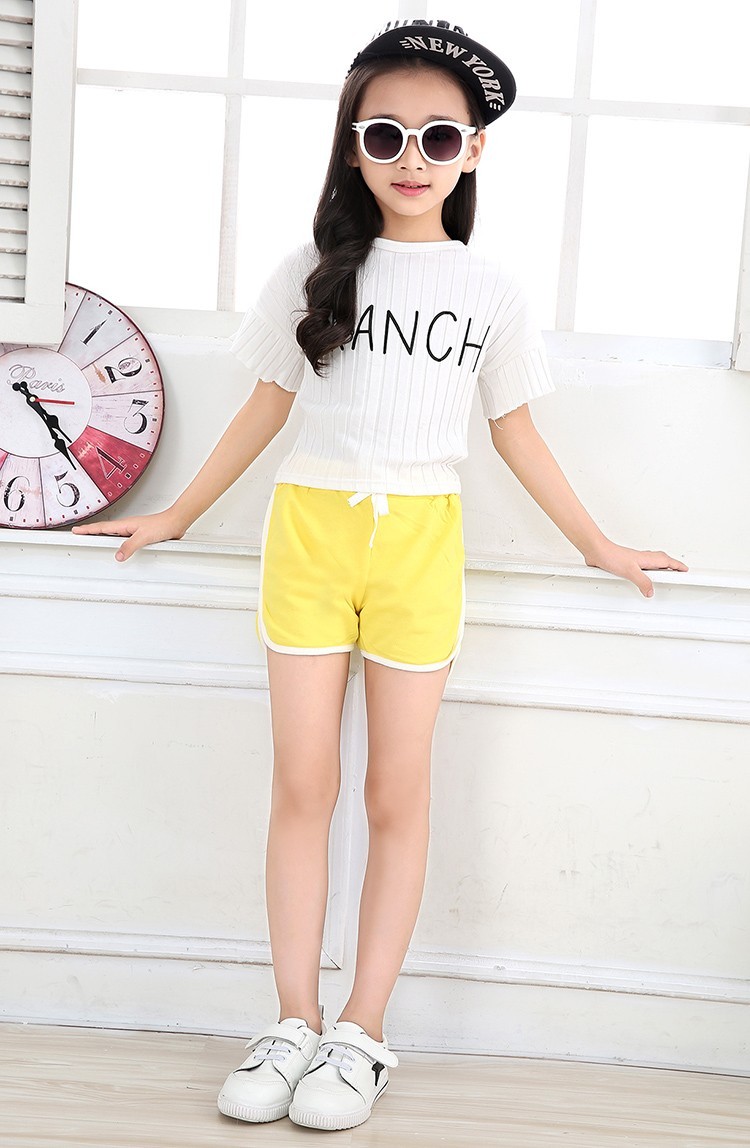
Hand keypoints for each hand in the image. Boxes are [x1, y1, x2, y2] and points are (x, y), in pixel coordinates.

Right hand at [71, 509, 187, 561]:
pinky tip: (117, 547)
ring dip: (103, 537)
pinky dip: (117, 543)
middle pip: (104, 531)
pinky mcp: (140, 536)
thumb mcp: (143, 537)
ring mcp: (133, 531)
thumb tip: (118, 555)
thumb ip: (130, 546)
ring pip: (114, 535)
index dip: (88, 529)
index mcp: (125, 525)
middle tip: (79, 535)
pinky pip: (124, 540)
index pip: (101, 527)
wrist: (176, 522)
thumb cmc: (162, 524)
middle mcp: (127, 527)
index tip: (75, 531)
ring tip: (92, 541)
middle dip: (90, 533)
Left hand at [582, 539, 687, 597]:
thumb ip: (642, 582)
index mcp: (648, 558)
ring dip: (659, 569)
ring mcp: (636, 561)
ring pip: (653, 564)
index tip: (686, 571)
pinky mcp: (627, 564)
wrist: (597, 551)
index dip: (678, 567)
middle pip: (663, 561)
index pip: (669, 562)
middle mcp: (644, 558)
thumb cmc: (612, 556)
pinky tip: (642, 578)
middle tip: (679, 572)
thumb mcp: (630, 572)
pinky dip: (646, 573)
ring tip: (665, 577)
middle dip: (672, 567)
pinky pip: (642, 569)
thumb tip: (651, 591)